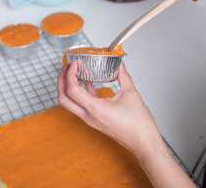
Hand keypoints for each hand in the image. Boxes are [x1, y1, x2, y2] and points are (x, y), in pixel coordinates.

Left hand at [58, 61, 196, 186]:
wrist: (143, 142)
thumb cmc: (138, 124)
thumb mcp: (131, 94)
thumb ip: (123, 76)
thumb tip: (119, 65)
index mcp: (95, 110)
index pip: (72, 90)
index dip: (70, 74)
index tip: (75, 63)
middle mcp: (89, 116)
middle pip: (64, 99)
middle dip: (61, 81)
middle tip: (67, 67)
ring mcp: (91, 119)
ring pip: (70, 103)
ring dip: (68, 88)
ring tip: (74, 73)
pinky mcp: (95, 120)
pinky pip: (82, 105)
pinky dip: (81, 92)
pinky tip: (87, 82)